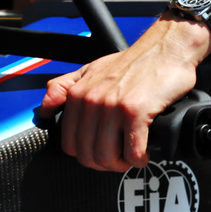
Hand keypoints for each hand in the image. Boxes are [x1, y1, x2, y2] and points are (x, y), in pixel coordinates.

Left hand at [37, 15, 210, 170]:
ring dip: (122, 164)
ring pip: (107, 157)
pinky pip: (132, 152)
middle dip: (105, 164)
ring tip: (132, 155)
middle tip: (119, 158)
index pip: (69, 144)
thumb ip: (63, 88)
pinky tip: (145, 152)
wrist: (167, 47)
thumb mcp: (91, 69)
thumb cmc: (134, 62)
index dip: (86, 155)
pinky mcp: (135, 112)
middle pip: (88, 156)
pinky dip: (139, 159)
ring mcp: (112, 106)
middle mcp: (91, 100)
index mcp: (77, 94)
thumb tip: (44, 109)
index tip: (101, 152)